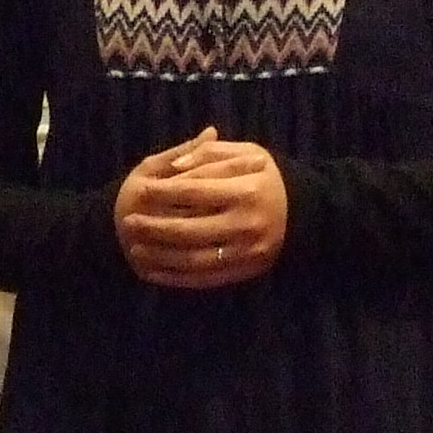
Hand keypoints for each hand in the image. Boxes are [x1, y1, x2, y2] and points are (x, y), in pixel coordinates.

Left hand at [114, 128, 288, 289]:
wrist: (303, 211)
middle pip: (189, 228)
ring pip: (194, 258)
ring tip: (136, 247)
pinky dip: (177, 278)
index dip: (162, 191)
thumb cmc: (264, 177)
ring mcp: (249, 250)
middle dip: (154, 226)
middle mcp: (250, 223)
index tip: (140, 190)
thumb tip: (175, 165)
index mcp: (249, 191)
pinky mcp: (248, 270)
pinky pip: (206, 278)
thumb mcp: (247, 153)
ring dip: (160, 256)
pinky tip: (154, 271)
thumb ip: (210, 153)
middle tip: (129, 222)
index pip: (193, 191)